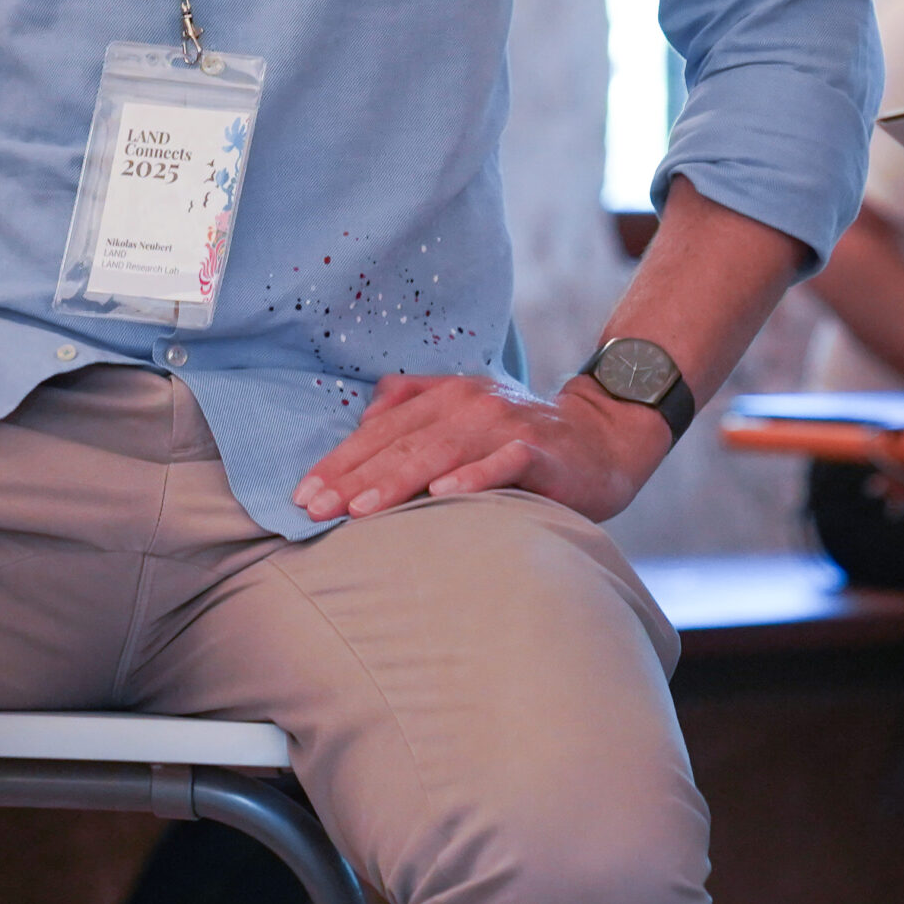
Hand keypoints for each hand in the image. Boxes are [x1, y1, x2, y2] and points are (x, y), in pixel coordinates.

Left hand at [292, 373, 672, 525]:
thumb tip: (364, 415)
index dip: (339, 460)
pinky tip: (443, 496)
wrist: (601, 439)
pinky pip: (502, 464)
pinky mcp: (540, 449)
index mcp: (446, 395)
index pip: (380, 430)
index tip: (302, 493)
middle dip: (352, 476)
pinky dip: (473, 478)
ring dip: (396, 480)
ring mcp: (505, 424)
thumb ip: (415, 404)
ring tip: (359, 508)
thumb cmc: (521, 437)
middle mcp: (470, 403)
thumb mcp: (465, 412)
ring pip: (440, 452)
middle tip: (313, 508)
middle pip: (400, 442)